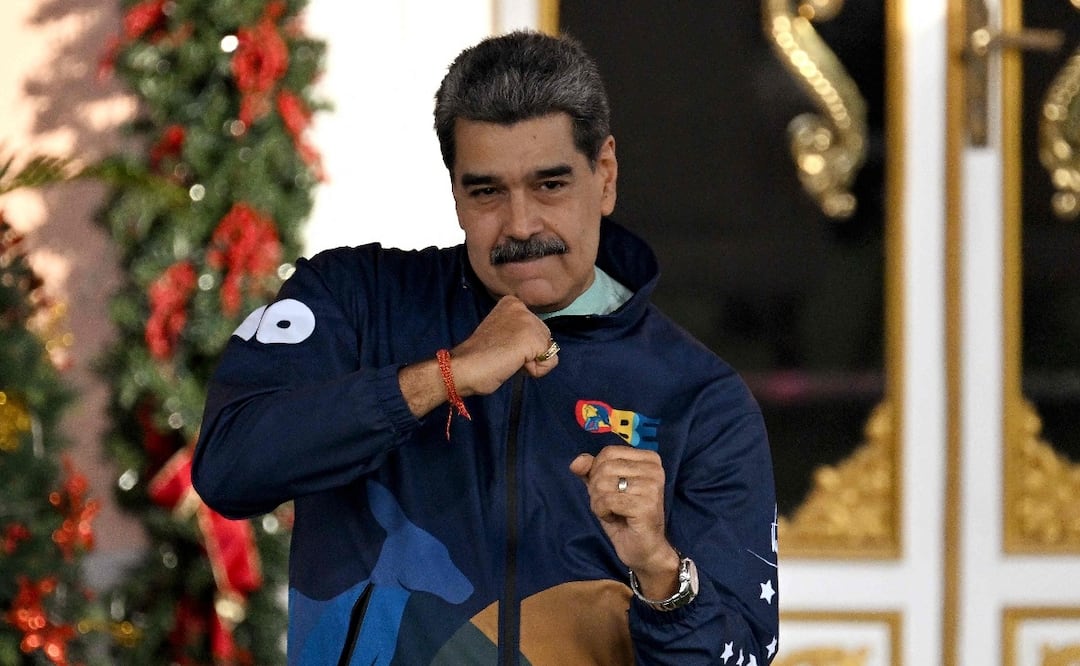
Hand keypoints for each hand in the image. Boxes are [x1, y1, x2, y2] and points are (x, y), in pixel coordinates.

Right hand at [451, 295, 558, 395]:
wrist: (465, 367)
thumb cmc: (479, 357)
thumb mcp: (502, 334)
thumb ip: (519, 334)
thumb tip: (540, 348)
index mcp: (512, 303)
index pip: (536, 329)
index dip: (522, 345)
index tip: (501, 347)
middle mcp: (522, 307)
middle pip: (545, 338)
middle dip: (529, 353)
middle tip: (504, 356)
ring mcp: (528, 321)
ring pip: (549, 350)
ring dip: (531, 362)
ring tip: (508, 360)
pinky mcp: (533, 338)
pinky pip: (550, 362)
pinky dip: (535, 370)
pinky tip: (515, 364)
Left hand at [569, 446, 679, 598]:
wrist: (643, 549)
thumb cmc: (625, 516)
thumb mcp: (604, 488)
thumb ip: (590, 470)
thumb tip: (576, 462)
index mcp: (649, 459)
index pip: (608, 452)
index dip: (597, 471)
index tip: (610, 489)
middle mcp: (655, 469)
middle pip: (604, 467)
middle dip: (597, 489)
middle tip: (610, 505)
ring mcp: (652, 486)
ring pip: (603, 484)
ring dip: (599, 502)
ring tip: (613, 512)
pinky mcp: (646, 505)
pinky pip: (607, 500)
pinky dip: (602, 512)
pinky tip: (615, 519)